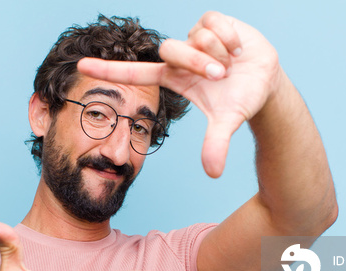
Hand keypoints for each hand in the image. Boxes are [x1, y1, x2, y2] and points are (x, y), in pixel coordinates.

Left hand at [77, 11, 280, 177]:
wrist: (264, 80)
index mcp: (172, 78)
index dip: (108, 70)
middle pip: (172, 51)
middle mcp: (178, 56)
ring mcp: (193, 37)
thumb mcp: (227, 121)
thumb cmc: (239, 99)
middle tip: (221, 74)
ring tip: (232, 62)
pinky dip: (229, 36)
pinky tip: (237, 48)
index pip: (133, 73)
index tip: (81, 66)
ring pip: (195, 36)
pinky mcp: (210, 21)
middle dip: (198, 62)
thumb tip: (213, 173)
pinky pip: (212, 22)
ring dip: (218, 51)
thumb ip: (216, 144)